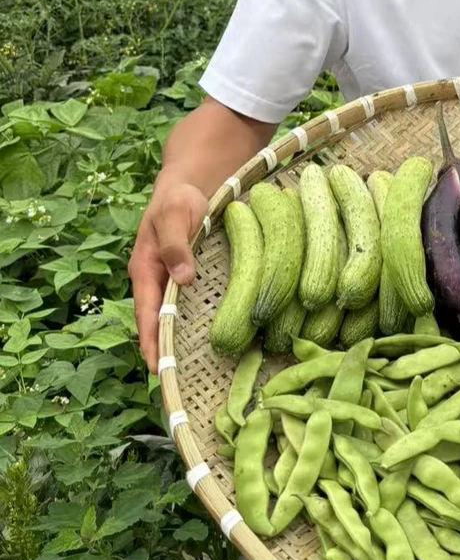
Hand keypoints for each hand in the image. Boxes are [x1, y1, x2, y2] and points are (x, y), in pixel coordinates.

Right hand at [127, 181, 207, 370]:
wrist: (194, 181)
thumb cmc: (180, 197)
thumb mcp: (174, 215)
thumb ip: (175, 245)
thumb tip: (184, 279)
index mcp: (146, 269)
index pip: (146, 311)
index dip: (150, 339)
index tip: (156, 366)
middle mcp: (158, 278)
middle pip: (158, 320)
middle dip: (163, 348)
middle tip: (176, 379)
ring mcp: (175, 277)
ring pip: (175, 313)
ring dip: (180, 337)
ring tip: (194, 368)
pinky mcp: (193, 273)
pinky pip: (192, 301)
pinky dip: (197, 319)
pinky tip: (214, 336)